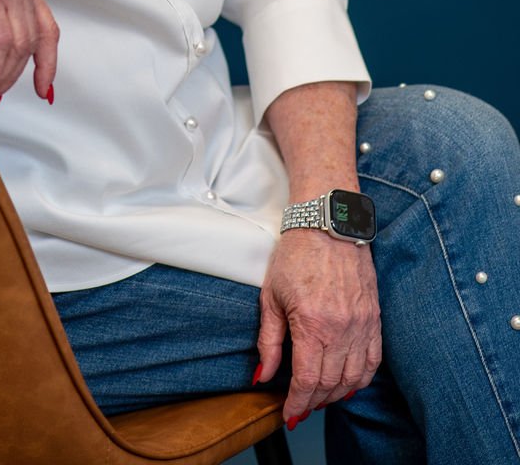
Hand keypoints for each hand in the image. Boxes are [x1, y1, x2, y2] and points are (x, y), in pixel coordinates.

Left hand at [257, 229, 380, 424]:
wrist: (327, 224)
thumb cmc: (295, 254)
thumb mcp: (271, 296)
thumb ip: (269, 341)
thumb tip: (264, 376)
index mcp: (313, 324)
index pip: (307, 380)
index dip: (297, 403)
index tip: (288, 414)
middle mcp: (342, 329)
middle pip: (331, 384)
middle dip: (313, 401)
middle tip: (299, 407)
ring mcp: (362, 324)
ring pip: (354, 378)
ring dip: (336, 395)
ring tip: (319, 398)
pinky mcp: (374, 318)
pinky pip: (373, 361)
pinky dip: (360, 379)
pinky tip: (347, 384)